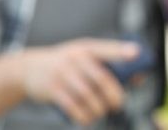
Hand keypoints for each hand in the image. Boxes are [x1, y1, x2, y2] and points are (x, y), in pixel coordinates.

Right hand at [18, 38, 139, 124]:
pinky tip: (88, 119)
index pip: (106, 48)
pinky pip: (71, 106)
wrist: (29, 68)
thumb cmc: (67, 64)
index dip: (121, 51)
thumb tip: (138, 78)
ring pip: (87, 95)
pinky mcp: (52, 90)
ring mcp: (62, 74)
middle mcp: (75, 58)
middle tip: (118, 104)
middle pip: (100, 78)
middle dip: (114, 95)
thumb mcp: (83, 56)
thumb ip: (107, 64)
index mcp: (86, 48)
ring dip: (99, 108)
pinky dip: (82, 116)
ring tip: (101, 112)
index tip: (136, 53)